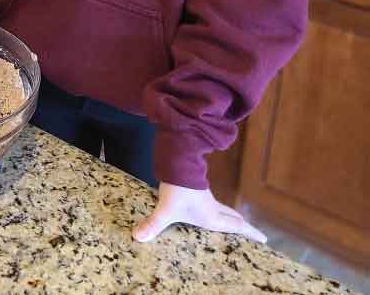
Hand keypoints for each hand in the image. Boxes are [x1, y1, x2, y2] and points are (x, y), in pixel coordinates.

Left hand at [133, 182, 265, 242]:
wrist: (177, 163)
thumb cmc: (177, 189)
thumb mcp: (166, 209)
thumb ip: (153, 224)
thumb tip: (137, 236)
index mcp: (212, 216)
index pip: (236, 226)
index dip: (250, 232)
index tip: (264, 238)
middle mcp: (213, 208)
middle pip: (233, 218)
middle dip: (244, 227)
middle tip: (255, 234)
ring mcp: (207, 197)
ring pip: (225, 208)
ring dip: (232, 217)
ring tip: (237, 224)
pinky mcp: (199, 189)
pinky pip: (214, 202)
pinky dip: (220, 208)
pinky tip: (212, 208)